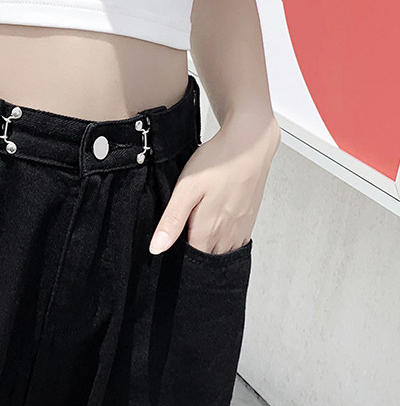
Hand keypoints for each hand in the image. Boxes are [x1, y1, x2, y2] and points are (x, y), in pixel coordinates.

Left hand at [149, 116, 280, 254]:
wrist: (249, 143)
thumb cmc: (218, 162)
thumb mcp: (186, 189)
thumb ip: (172, 221)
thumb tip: (157, 248)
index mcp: (208, 231)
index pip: (191, 262)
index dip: (178, 261)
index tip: (170, 251)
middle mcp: (227, 235)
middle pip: (207, 259)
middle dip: (193, 258)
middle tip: (182, 241)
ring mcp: (240, 229)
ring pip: (222, 253)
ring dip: (209, 250)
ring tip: (196, 235)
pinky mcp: (248, 221)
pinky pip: (235, 243)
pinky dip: (223, 243)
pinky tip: (214, 229)